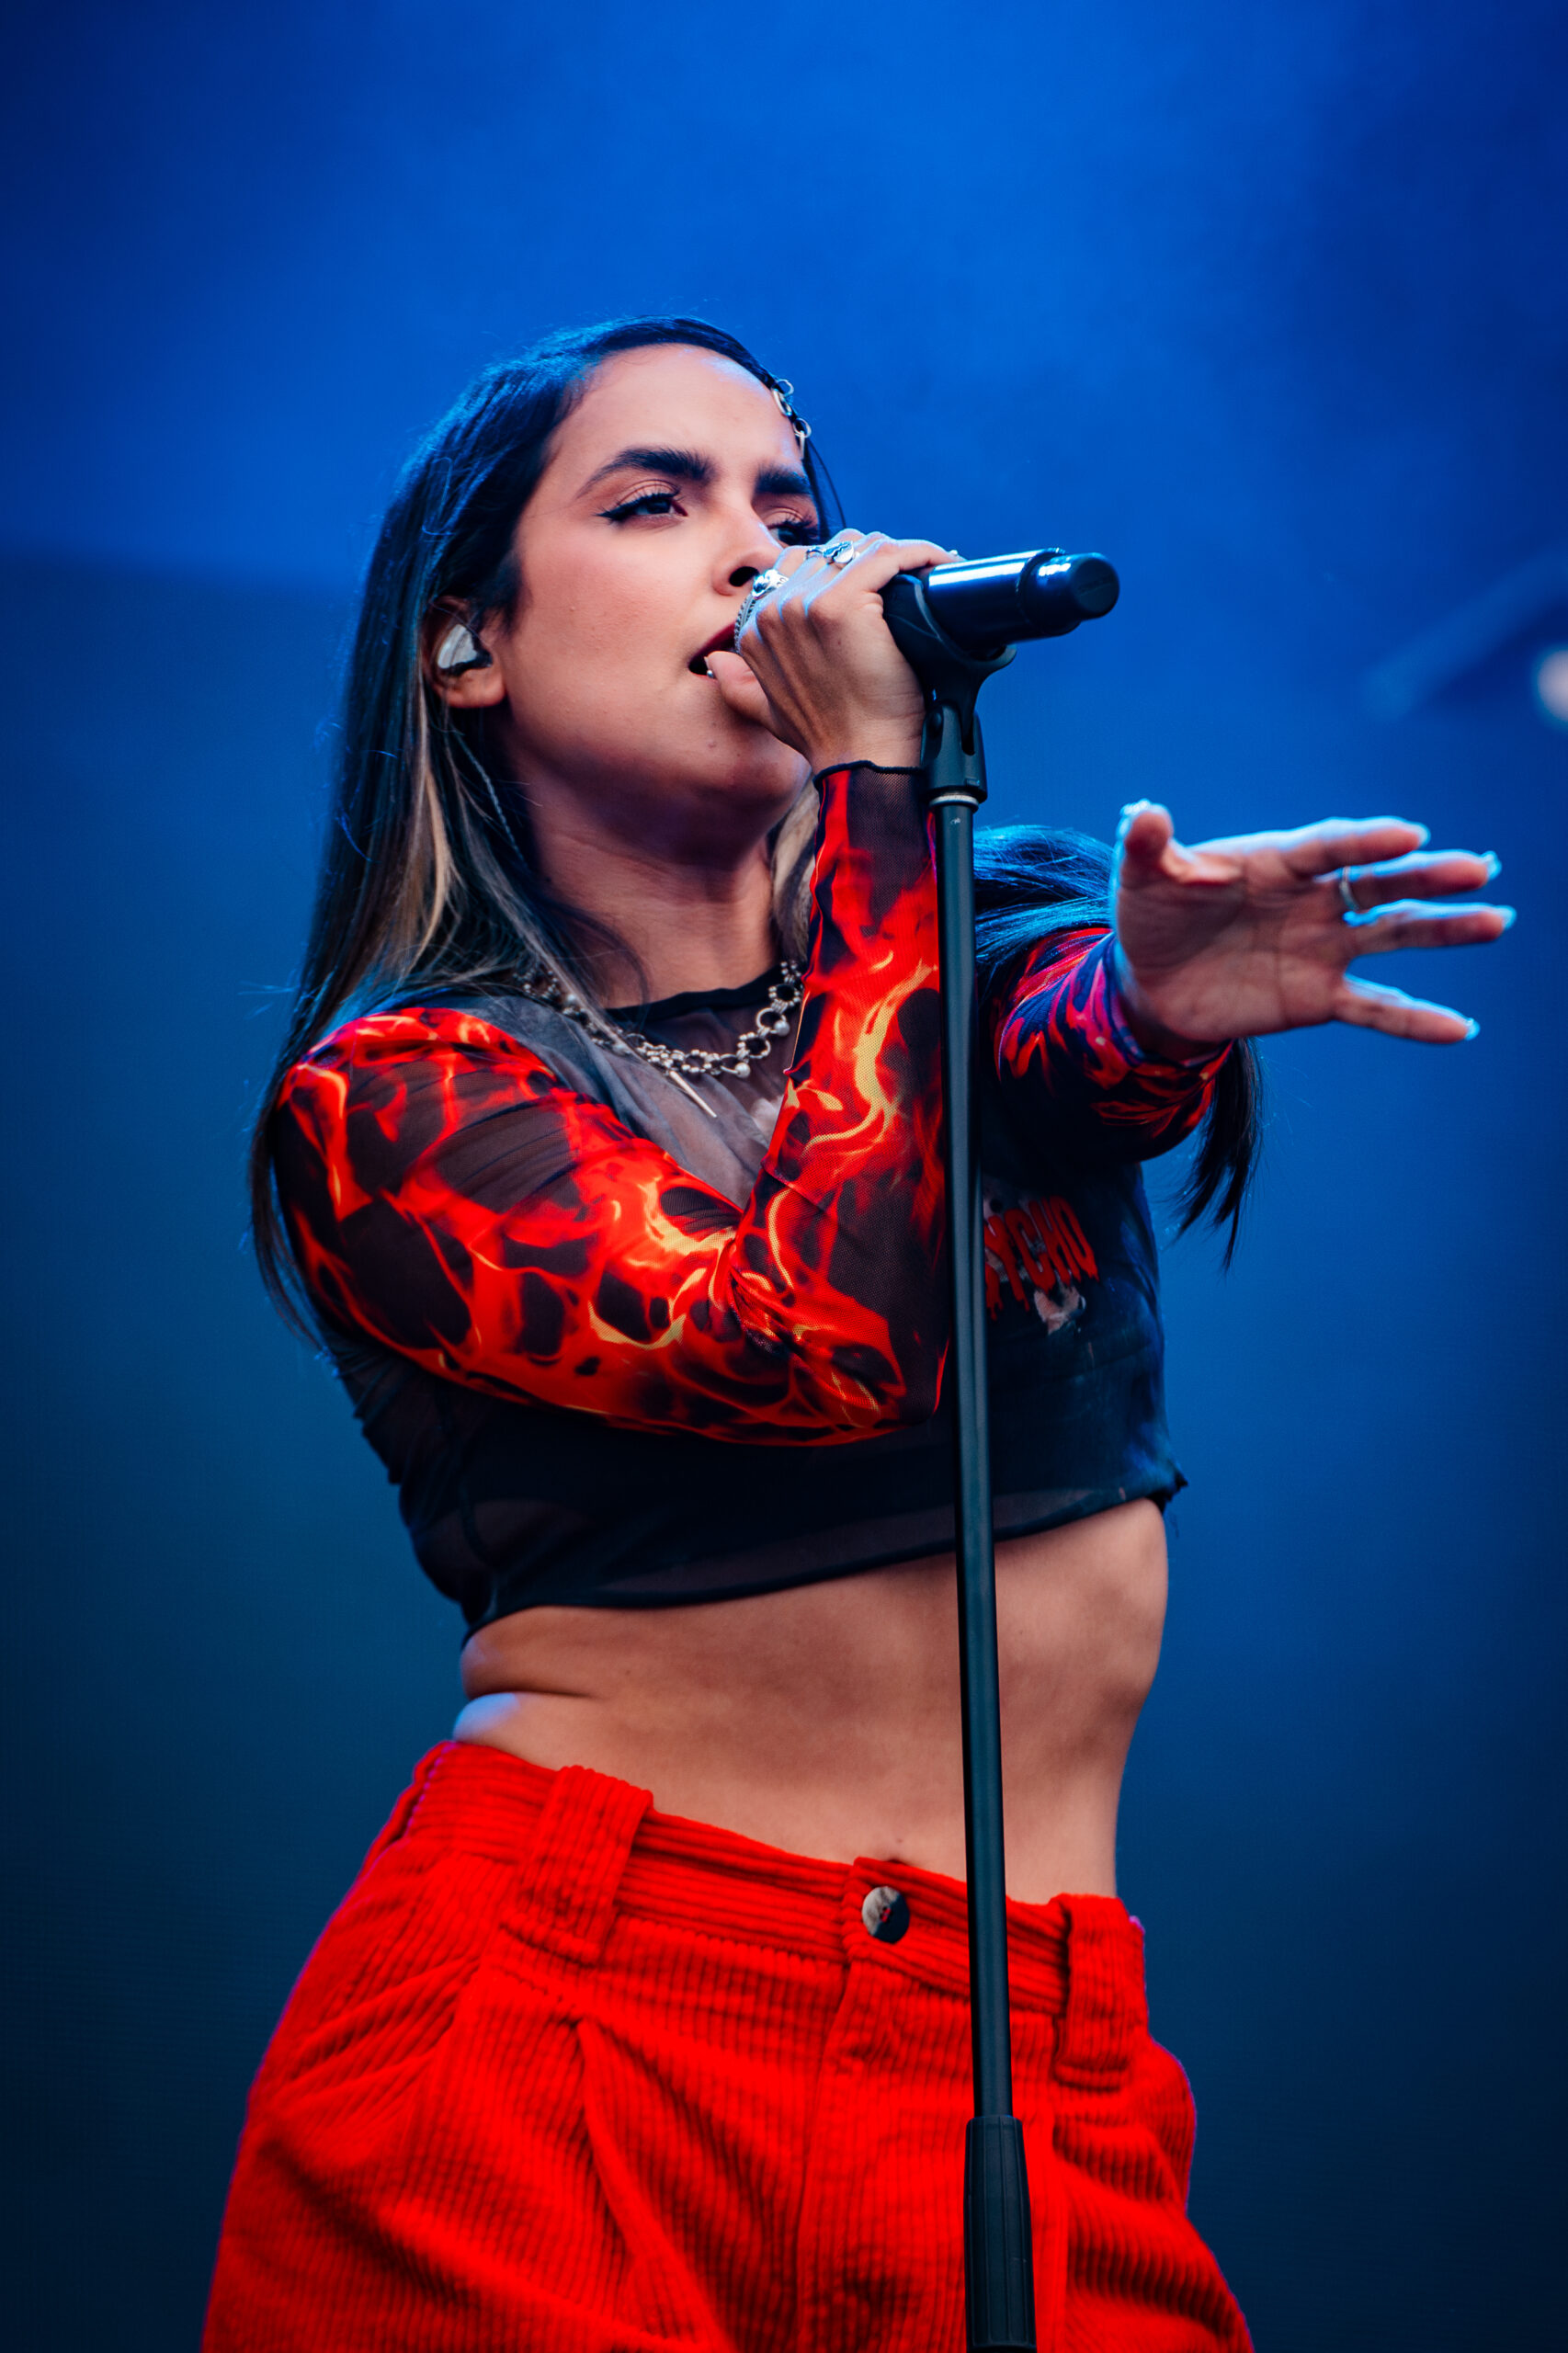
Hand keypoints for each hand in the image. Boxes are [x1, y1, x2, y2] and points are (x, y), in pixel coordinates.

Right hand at [705, 530, 953, 771]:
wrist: (862, 760)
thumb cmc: (828, 740)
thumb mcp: (769, 714)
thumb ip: (739, 686)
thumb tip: (715, 662)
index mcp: (757, 627)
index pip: (800, 564)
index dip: (842, 567)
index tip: (879, 584)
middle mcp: (775, 610)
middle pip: (832, 551)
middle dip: (871, 561)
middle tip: (909, 581)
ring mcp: (806, 604)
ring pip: (860, 548)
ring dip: (898, 556)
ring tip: (927, 573)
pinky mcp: (843, 604)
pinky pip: (887, 556)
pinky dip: (919, 554)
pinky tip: (939, 564)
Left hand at [1111, 803, 1512, 1049]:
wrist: (1151, 982)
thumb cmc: (1153, 915)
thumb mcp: (1141, 879)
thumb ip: (1149, 846)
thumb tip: (1142, 814)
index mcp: (1277, 862)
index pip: (1328, 847)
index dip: (1367, 842)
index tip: (1409, 835)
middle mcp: (1312, 901)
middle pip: (1378, 884)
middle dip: (1427, 877)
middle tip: (1478, 869)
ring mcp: (1322, 949)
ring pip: (1392, 935)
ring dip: (1443, 930)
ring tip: (1495, 921)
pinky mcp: (1318, 998)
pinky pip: (1374, 1008)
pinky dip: (1414, 1019)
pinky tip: (1459, 1029)